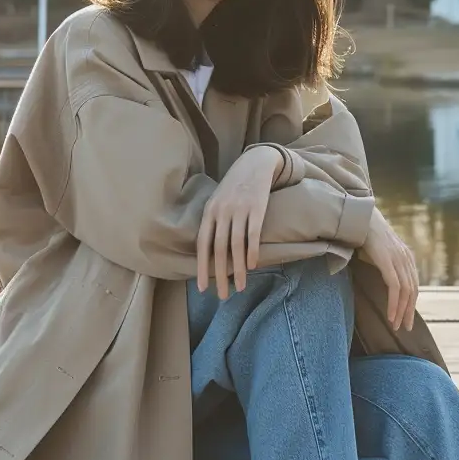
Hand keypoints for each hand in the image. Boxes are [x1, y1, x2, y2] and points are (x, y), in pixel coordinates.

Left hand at [195, 143, 287, 298]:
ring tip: (240, 286)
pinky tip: (252, 266)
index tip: (202, 287)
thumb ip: (213, 222)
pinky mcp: (257, 208)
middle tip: (222, 295)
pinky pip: (253, 234)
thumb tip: (210, 253)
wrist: (254, 164)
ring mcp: (239, 209)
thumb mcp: (218, 201)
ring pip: (236, 245)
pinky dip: (252, 252)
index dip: (202, 266)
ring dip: (238, 269)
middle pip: (219, 248)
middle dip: (220, 275)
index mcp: (209, 211)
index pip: (202, 244)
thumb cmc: (234, 187)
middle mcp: (222, 211)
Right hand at [363, 209, 420, 332]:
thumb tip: (383, 280)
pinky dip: (394, 304)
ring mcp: (397, 259)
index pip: (413, 285)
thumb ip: (385, 263)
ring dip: (401, 311)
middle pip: (413, 291)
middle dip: (409, 311)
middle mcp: (406, 258)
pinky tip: (391, 316)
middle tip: (405, 327)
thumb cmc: (364, 233)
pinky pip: (395, 288)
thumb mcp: (379, 250)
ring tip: (396, 325)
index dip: (411, 303)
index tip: (406, 317)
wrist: (358, 214)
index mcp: (406, 256)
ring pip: (406, 292)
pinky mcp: (387, 261)